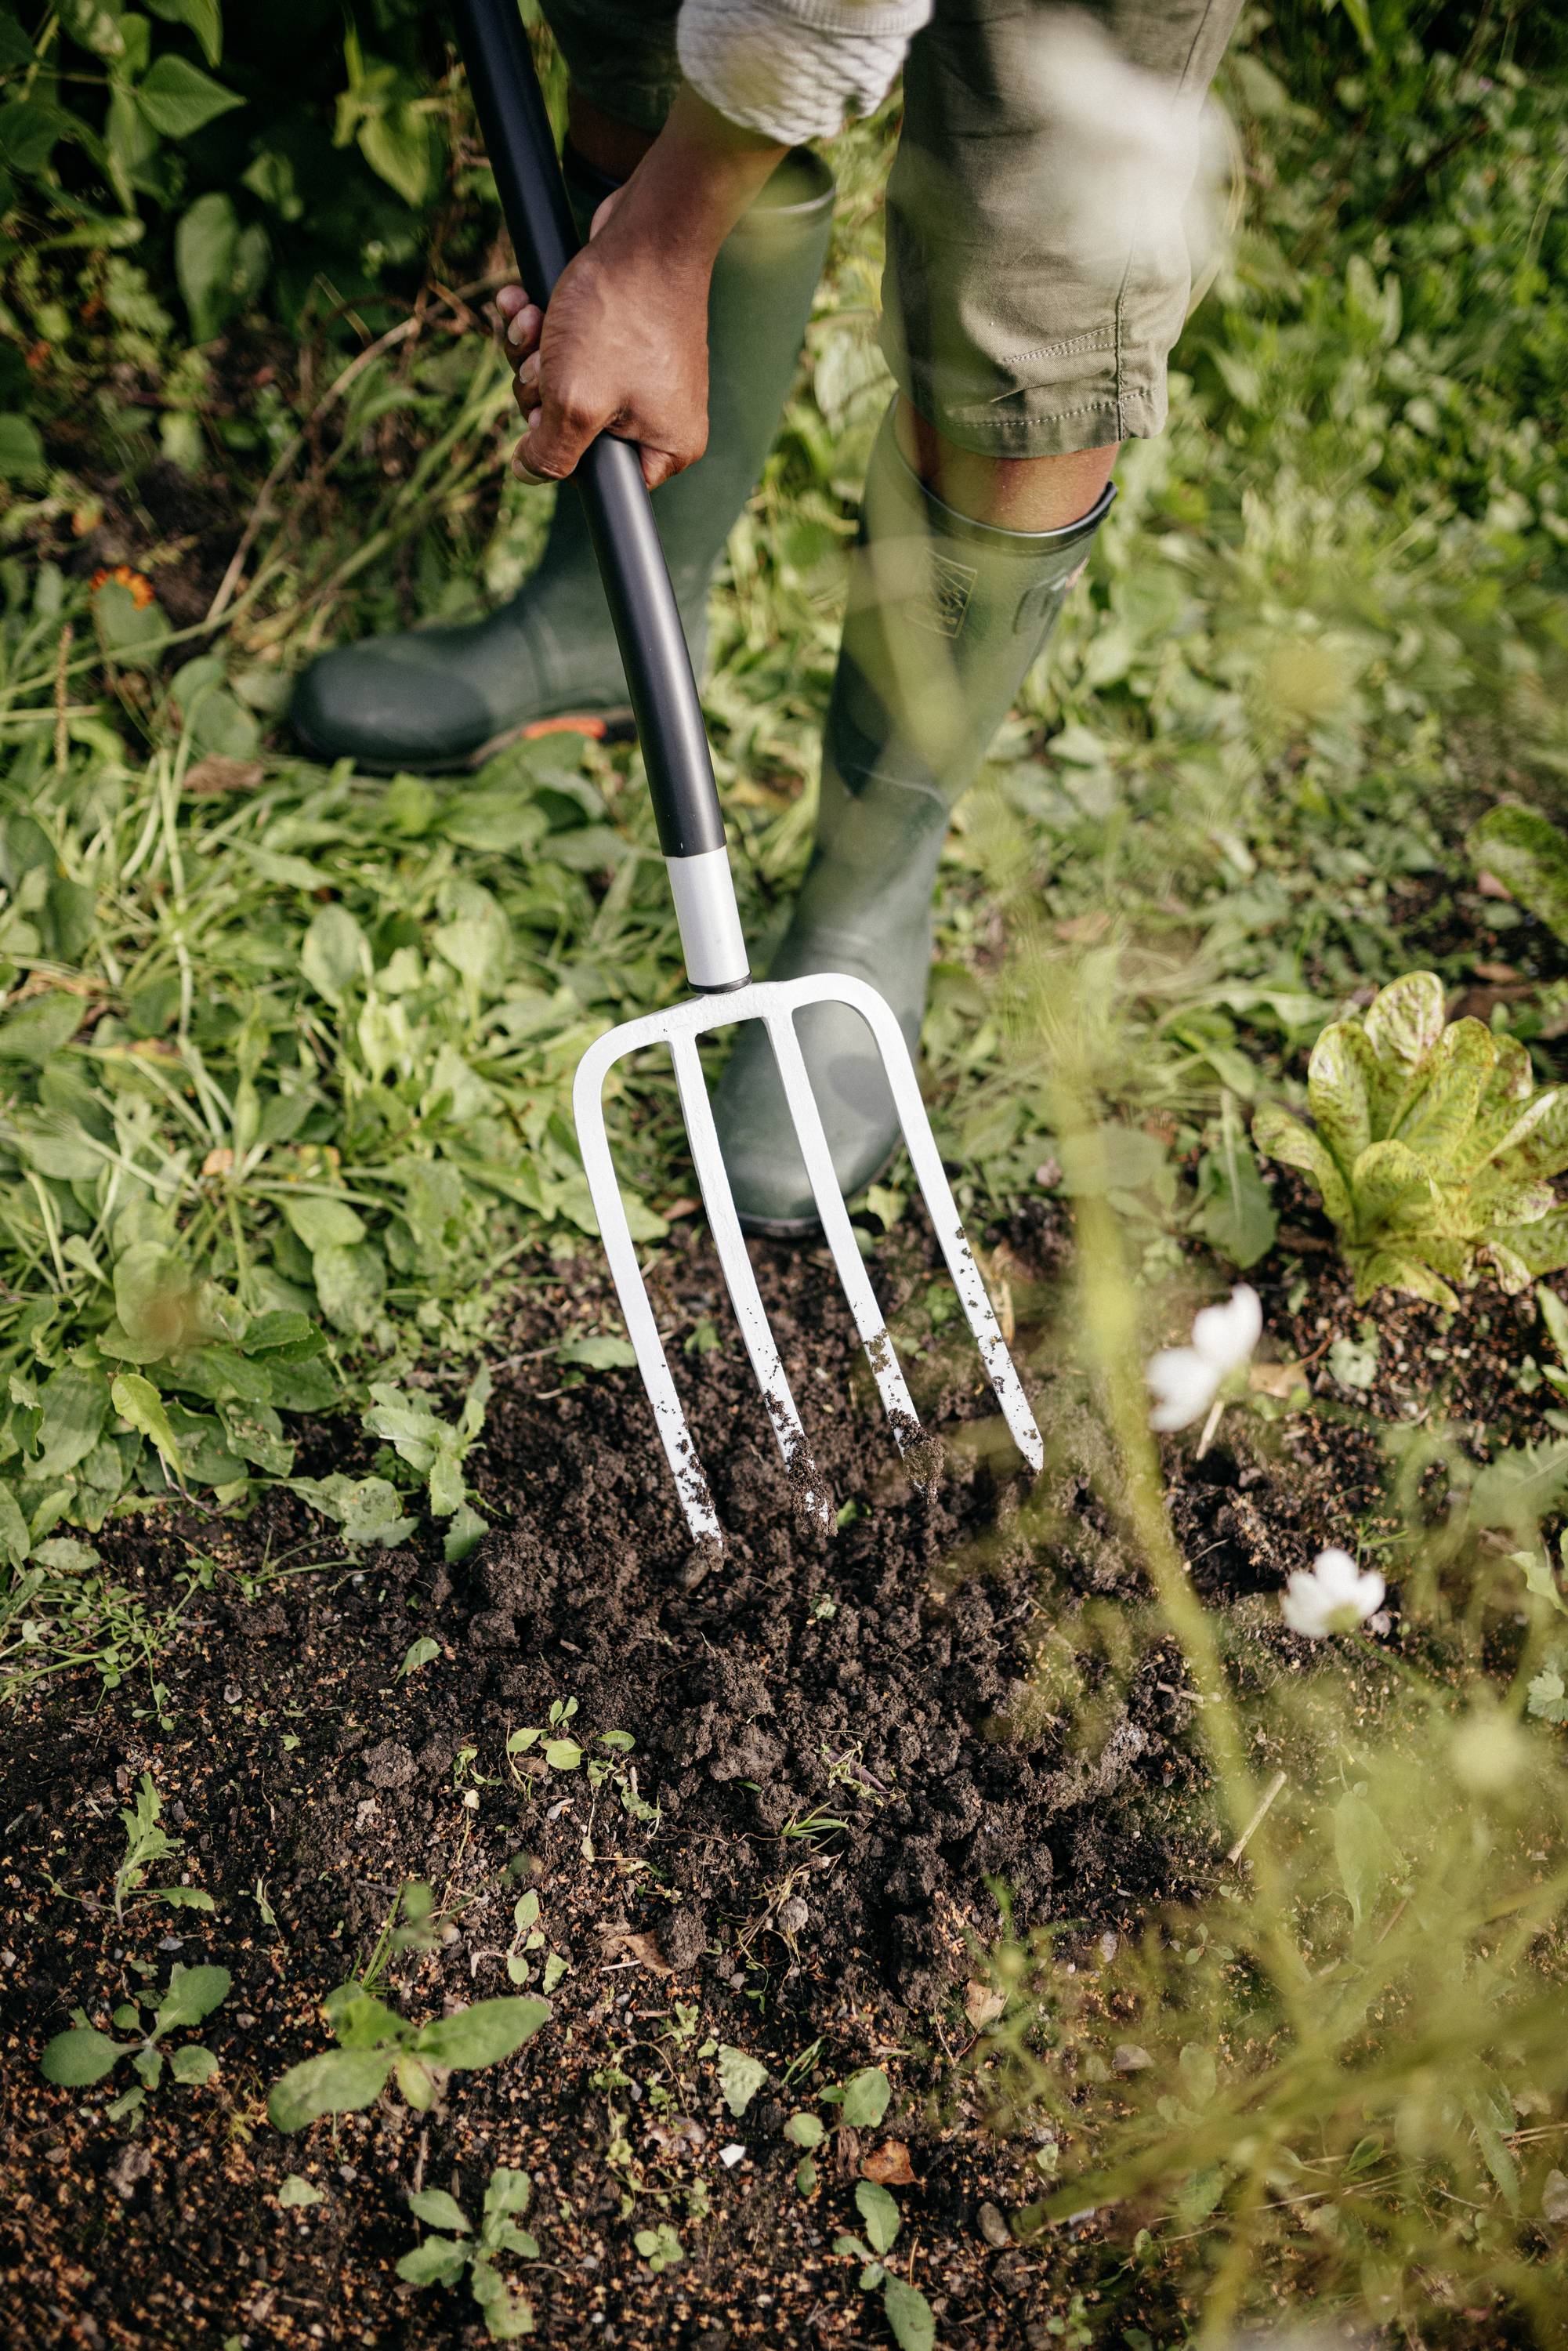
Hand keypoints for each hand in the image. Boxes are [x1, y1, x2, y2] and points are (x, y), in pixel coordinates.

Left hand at [495, 188, 711, 492]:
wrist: (648, 228)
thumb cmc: (621, 315)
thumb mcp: (575, 401)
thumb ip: (550, 453)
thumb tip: (528, 473)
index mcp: (667, 447)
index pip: (596, 476)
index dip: (558, 447)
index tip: (546, 413)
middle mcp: (660, 415)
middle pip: (572, 428)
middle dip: (539, 389)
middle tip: (544, 359)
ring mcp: (644, 374)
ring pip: (563, 383)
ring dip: (533, 350)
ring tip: (534, 319)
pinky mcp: (625, 336)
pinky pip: (571, 347)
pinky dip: (541, 326)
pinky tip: (523, 300)